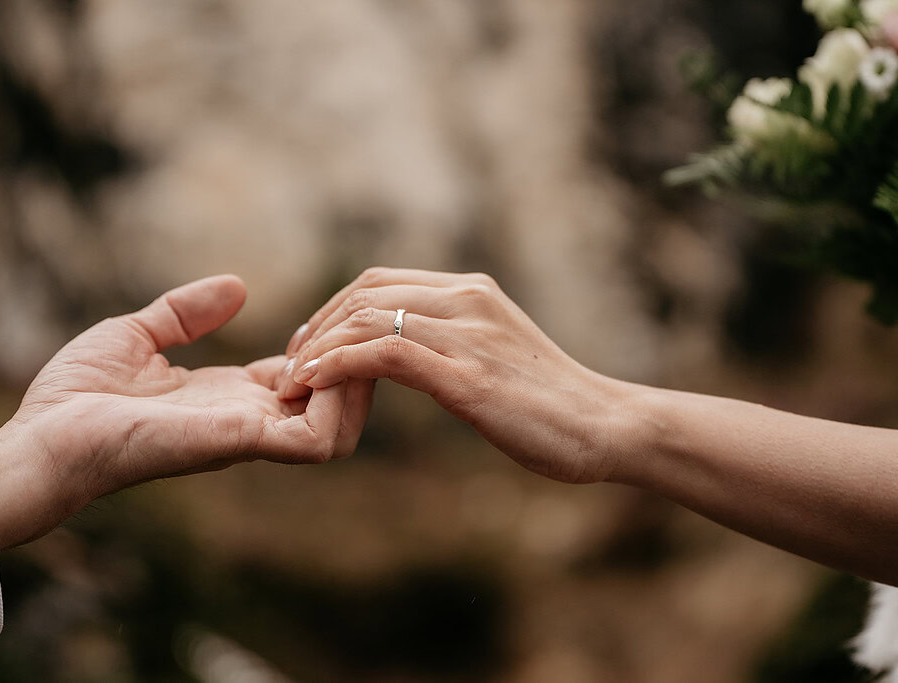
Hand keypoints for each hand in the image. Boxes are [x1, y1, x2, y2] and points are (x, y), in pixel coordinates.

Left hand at [0, 275, 373, 549]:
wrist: (42, 438)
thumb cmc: (75, 396)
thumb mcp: (137, 334)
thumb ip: (185, 313)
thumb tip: (237, 286)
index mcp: (231, 398)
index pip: (308, 380)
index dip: (324, 346)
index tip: (315, 318)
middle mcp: (249, 419)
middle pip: (340, 407)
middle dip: (353, 362)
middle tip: (338, 328)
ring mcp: (249, 434)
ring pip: (343, 428)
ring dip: (352, 384)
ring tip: (334, 345)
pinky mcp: (240, 441)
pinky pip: (318, 438)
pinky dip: (334, 403)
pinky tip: (310, 364)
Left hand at [276, 268, 632, 483]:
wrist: (606, 425)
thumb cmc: (552, 402)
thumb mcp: (498, 355)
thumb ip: (455, 342)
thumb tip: (409, 358)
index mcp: (472, 290)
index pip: (380, 280)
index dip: (333, 310)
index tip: (309, 345)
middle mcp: (467, 299)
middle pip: (364, 293)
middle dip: (316, 328)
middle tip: (290, 366)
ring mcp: (467, 334)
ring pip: (367, 318)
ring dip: (318, 348)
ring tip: (292, 380)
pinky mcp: (466, 375)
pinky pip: (384, 355)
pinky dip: (338, 365)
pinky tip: (315, 384)